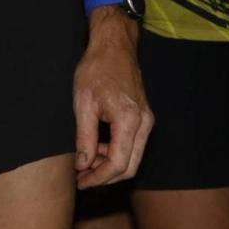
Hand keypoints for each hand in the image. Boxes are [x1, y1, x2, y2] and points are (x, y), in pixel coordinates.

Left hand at [74, 15, 151, 185]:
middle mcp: (144, 123)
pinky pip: (133, 144)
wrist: (114, 45)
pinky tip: (97, 148)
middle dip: (105, 177)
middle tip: (82, 179)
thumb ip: (85, 138)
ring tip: (85, 162)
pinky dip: (116, 152)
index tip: (81, 182)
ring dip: (110, 165)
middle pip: (130, 166)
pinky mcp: (144, 117)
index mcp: (129, 120)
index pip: (118, 164)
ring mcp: (146, 120)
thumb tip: (83, 165)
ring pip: (132, 157)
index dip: (99, 178)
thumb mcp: (83, 104)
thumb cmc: (96, 69)